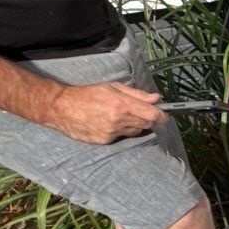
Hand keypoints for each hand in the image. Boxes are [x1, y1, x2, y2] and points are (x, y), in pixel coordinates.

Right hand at [45, 81, 166, 143]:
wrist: (63, 108)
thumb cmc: (89, 93)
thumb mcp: (113, 87)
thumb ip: (137, 94)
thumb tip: (157, 98)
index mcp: (122, 104)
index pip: (152, 115)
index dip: (162, 116)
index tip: (166, 114)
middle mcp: (119, 120)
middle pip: (146, 124)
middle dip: (148, 118)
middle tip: (141, 111)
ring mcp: (111, 133)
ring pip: (135, 131)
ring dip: (135, 124)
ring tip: (122, 115)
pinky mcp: (105, 141)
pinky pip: (122, 137)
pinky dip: (122, 130)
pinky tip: (110, 122)